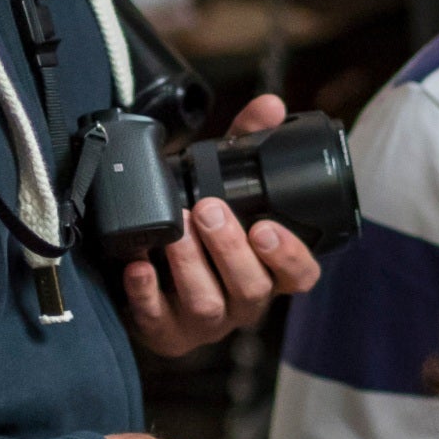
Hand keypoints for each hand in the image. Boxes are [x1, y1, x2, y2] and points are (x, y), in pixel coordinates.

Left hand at [117, 94, 324, 356]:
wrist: (149, 261)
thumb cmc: (198, 226)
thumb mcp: (224, 183)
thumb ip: (247, 144)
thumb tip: (269, 105)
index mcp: (268, 270)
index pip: (300, 275)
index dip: (289, 256)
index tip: (266, 227)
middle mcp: (243, 300)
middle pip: (251, 288)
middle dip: (229, 249)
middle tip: (207, 211)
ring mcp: (206, 322)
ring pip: (208, 305)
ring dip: (190, 265)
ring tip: (175, 229)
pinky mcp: (166, 332)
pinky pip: (158, 320)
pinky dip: (146, 293)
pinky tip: (138, 264)